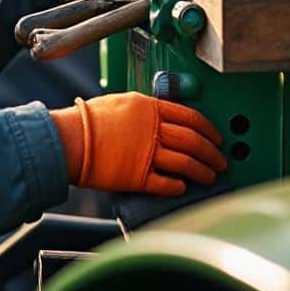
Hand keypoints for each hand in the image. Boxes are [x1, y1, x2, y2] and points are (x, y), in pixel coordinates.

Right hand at [49, 92, 226, 195]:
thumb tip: (161, 117)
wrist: (68, 139)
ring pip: (186, 163)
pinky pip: (166, 183)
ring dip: (202, 172)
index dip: (209, 129)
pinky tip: (183, 188)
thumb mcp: (121, 102)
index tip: (217, 138)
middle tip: (221, 161)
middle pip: (194, 141)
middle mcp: (152, 129)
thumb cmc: (88, 120)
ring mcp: (146, 153)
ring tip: (210, 178)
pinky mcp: (137, 177)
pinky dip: (178, 186)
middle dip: (213, 153)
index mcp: (149, 108)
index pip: (191, 117)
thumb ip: (145, 110)